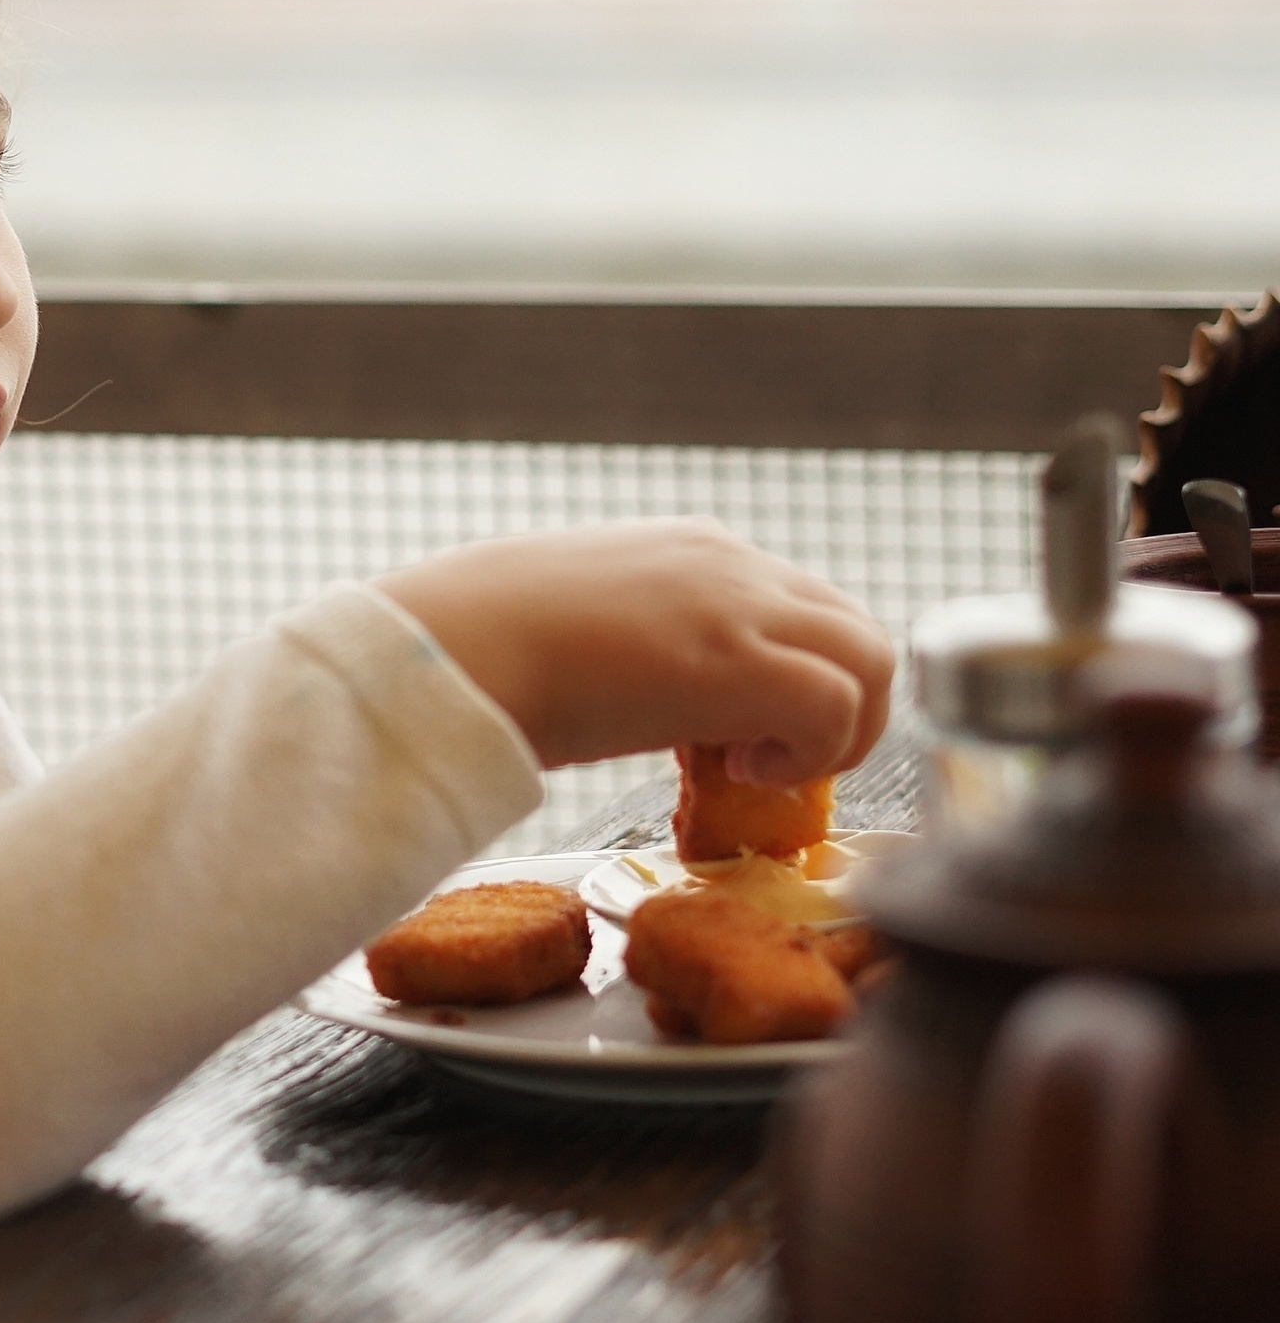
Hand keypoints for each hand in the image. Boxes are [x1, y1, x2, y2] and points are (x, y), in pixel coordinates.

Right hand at [375, 519, 893, 784]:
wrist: (450, 649)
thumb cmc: (482, 643)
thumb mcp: (578, 619)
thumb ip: (632, 635)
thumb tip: (630, 685)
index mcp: (691, 548)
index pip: (799, 605)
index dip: (791, 677)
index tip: (740, 733)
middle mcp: (732, 563)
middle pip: (854, 628)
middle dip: (839, 706)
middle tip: (772, 762)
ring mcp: (742, 608)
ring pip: (872, 659)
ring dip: (843, 730)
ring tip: (767, 771)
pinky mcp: (743, 664)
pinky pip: (840, 705)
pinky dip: (816, 754)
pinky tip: (746, 774)